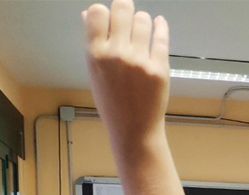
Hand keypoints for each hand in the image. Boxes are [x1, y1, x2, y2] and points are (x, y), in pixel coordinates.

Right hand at [83, 0, 169, 146]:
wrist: (133, 128)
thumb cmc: (111, 102)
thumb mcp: (94, 72)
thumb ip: (93, 42)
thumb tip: (88, 14)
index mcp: (95, 54)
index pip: (97, 12)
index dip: (104, 11)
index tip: (109, 17)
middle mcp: (117, 54)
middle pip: (122, 9)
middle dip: (125, 8)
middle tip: (127, 14)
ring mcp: (140, 61)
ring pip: (143, 20)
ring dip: (142, 20)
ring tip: (141, 26)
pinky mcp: (159, 68)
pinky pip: (161, 37)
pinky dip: (160, 26)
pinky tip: (159, 23)